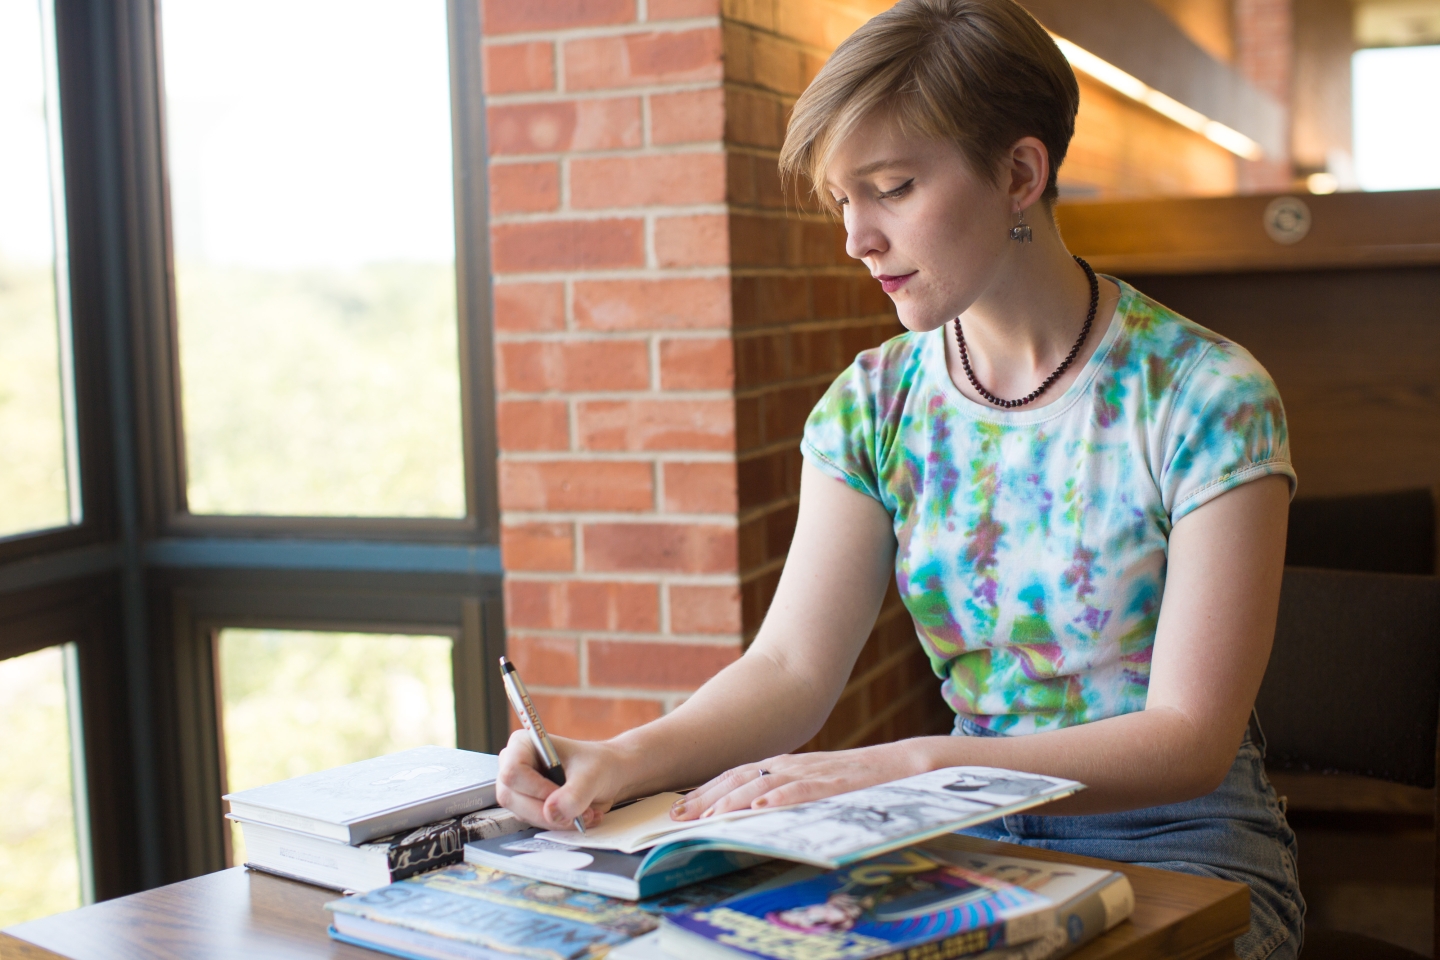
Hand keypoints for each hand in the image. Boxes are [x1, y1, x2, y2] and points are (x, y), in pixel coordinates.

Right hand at [495, 729, 627, 830]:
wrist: (609, 775)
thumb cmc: (599, 764)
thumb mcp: (592, 776)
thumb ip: (574, 794)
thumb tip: (551, 812)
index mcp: (523, 744)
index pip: (513, 772)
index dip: (535, 789)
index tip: (561, 796)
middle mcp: (514, 764)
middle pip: (512, 797)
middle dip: (547, 811)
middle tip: (579, 813)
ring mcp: (519, 787)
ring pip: (523, 814)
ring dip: (556, 820)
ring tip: (586, 813)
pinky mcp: (527, 806)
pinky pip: (534, 822)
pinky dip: (559, 824)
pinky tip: (580, 816)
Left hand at [669, 743, 927, 820]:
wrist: (903, 766)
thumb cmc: (855, 782)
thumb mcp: (811, 785)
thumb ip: (782, 793)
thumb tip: (749, 813)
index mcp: (784, 766)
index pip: (735, 777)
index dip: (705, 792)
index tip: (678, 811)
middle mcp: (792, 766)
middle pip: (740, 778)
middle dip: (706, 798)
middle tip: (677, 817)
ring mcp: (813, 773)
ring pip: (764, 783)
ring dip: (732, 800)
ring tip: (708, 816)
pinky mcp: (836, 783)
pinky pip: (804, 790)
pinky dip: (780, 797)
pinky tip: (761, 806)